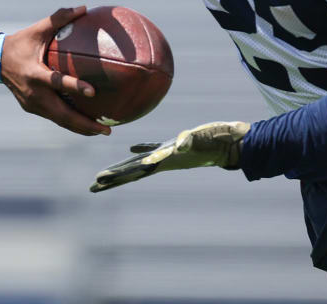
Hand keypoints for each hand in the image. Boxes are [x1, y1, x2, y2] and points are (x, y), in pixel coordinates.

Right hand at [0, 6, 111, 135]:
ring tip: (103, 131)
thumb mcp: (37, 29)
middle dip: (84, 124)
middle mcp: (34, 94)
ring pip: (59, 120)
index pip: (56, 82)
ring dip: (80, 128)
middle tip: (107, 130)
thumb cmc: (20, 43)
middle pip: (62, 115)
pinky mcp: (32, 108)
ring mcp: (32, 104)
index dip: (74, 87)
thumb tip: (83, 7)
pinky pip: (54, 117)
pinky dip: (70, 122)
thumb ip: (59, 18)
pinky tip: (86, 124)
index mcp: (34, 74)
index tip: (93, 92)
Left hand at [89, 121, 249, 192]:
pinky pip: (152, 148)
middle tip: (92, 188)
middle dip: (112, 179)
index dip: (117, 175)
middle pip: (132, 172)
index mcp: (165, 160)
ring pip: (139, 162)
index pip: (135, 169)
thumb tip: (180, 145)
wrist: (234, 143)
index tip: (98, 181)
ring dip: (122, 168)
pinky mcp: (174, 146)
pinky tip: (130, 148)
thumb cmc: (218, 139)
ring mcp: (168, 154)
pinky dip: (140, 148)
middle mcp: (164, 161)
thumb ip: (190, 142)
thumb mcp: (203, 138)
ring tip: (104, 175)